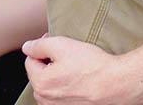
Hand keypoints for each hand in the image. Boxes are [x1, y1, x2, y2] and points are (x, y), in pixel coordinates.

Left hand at [23, 35, 139, 104]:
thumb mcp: (62, 45)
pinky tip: (79, 79)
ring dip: (57, 74)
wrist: (116, 84)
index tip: (57, 43)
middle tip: (67, 54)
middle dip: (49, 62)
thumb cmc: (92, 66)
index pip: (30, 59)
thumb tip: (27, 47)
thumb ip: (38, 45)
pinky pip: (60, 95)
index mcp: (40, 83)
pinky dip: (65, 86)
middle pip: (39, 73)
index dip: (43, 47)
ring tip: (75, 67)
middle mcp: (45, 100)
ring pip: (49, 85)